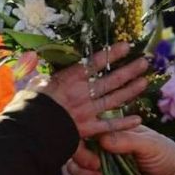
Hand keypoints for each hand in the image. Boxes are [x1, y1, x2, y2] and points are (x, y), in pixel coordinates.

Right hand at [31, 42, 147, 137]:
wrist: (30, 128)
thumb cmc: (29, 105)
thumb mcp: (33, 83)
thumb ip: (39, 74)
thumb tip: (33, 62)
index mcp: (70, 79)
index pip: (95, 62)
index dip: (112, 53)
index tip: (126, 46)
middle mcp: (83, 93)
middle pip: (110, 80)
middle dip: (128, 70)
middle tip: (144, 62)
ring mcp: (87, 111)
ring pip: (114, 99)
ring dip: (130, 90)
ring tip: (144, 81)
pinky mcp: (87, 129)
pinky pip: (110, 126)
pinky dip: (124, 123)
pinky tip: (138, 118)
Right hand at [65, 129, 174, 174]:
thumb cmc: (166, 155)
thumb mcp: (151, 143)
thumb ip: (128, 140)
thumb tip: (103, 139)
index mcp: (112, 134)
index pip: (88, 133)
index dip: (82, 142)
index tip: (91, 154)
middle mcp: (102, 151)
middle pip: (77, 153)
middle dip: (80, 163)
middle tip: (95, 170)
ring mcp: (102, 170)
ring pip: (76, 171)